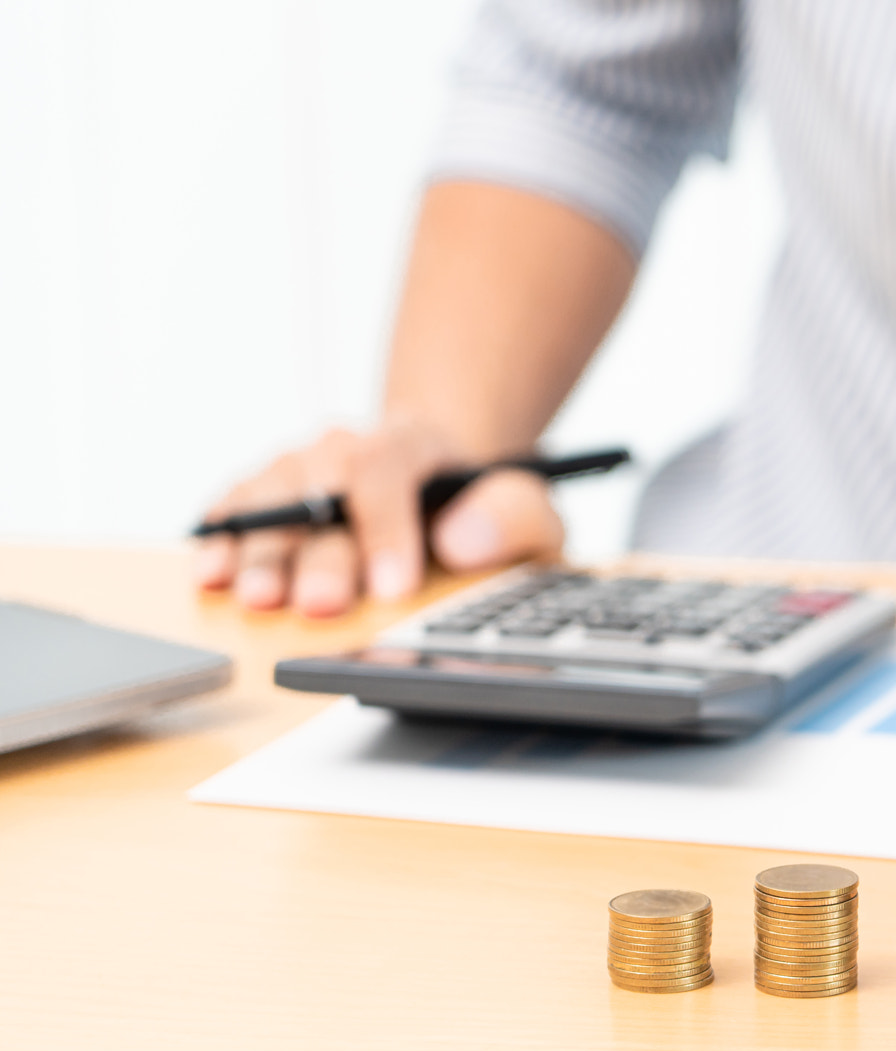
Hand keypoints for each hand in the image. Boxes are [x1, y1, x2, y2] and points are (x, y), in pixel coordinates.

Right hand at [192, 422, 564, 615]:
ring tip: (258, 599)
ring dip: (261, 553)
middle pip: (320, 490)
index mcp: (409, 443)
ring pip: (268, 500)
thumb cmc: (480, 506)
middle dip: (319, 555)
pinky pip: (231, 509)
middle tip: (322, 605)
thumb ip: (511, 517)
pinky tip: (212, 575)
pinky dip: (220, 541)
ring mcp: (296, 467)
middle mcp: (342, 446)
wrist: (440, 479)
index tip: (393, 587)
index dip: (386, 529)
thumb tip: (460, 540)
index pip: (386, 471)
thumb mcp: (526, 510)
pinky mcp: (263, 495)